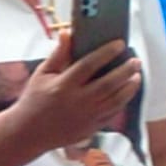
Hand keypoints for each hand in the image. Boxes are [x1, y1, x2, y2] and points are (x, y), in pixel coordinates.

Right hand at [6, 31, 142, 154]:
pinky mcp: (91, 128)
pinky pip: (113, 113)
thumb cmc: (34, 100)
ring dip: (130, 87)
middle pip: (109, 83)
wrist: (28, 133)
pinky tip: (127, 92)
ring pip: (116, 100)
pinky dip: (123, 102)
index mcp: (63, 85)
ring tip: (137, 75)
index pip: (90, 64)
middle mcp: (78, 101)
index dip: (107, 52)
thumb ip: (58, 54)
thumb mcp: (42, 74)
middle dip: (126, 70)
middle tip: (135, 60)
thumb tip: (68, 33)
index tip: (120, 44)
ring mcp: (86, 117)